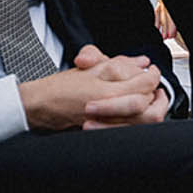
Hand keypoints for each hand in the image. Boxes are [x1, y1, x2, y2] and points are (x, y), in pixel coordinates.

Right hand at [20, 45, 163, 131]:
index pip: (144, 83)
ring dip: (148, 106)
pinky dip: (136, 118)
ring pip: (142, 120)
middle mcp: (109, 109)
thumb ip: (117, 63)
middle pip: (147, 104)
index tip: (151, 70)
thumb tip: (140, 61)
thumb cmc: (59, 88)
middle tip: (152, 84)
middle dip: (154, 93)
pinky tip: (133, 110)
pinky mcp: (103, 132)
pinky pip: (128, 128)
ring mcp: (107, 123)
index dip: (152, 75)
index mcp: (107, 90)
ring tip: (147, 97)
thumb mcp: (87, 66)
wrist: (38, 107)